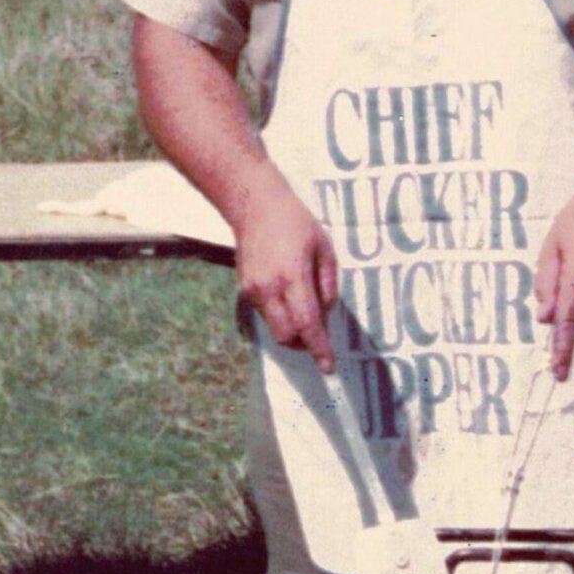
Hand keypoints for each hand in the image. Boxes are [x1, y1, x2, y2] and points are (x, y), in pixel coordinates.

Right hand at [230, 172, 339, 369]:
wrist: (255, 206)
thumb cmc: (296, 223)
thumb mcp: (324, 249)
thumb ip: (327, 285)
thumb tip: (324, 316)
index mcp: (293, 276)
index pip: (308, 324)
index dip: (319, 349)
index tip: (328, 367)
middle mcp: (269, 289)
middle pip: (287, 337)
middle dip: (305, 344)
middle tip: (319, 336)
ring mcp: (253, 291)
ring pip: (275, 329)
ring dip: (293, 332)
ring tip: (305, 311)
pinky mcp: (245, 290)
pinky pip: (267, 315)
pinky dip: (281, 317)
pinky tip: (288, 297)